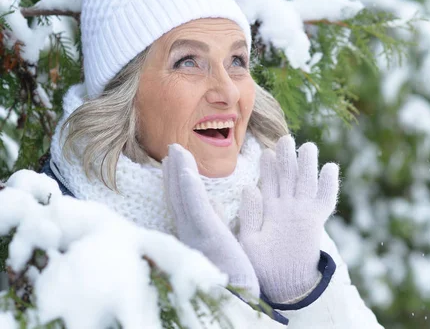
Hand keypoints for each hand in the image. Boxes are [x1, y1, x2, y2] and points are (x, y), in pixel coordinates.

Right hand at [163, 144, 259, 298]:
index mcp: (194, 236)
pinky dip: (189, 186)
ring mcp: (195, 234)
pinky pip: (196, 206)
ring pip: (184, 196)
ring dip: (179, 170)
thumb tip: (217, 204)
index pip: (184, 203)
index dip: (177, 181)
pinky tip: (185, 169)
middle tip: (171, 149)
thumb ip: (217, 224)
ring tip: (175, 149)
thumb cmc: (231, 280)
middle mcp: (189, 234)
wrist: (235, 304)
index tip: (174, 162)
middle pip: (179, 196)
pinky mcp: (207, 235)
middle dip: (173, 172)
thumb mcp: (223, 245)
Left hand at [239, 135, 338, 302]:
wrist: (284, 287)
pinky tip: (331, 167)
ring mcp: (303, 213)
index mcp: (270, 210)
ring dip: (307, 165)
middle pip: (289, 177)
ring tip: (308, 146)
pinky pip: (326, 200)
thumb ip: (250, 214)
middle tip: (286, 138)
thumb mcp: (248, 240)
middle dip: (288, 158)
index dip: (268, 167)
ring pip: (306, 183)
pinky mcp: (317, 221)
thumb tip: (249, 187)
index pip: (269, 183)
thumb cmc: (262, 267)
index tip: (266, 151)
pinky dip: (330, 185)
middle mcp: (287, 208)